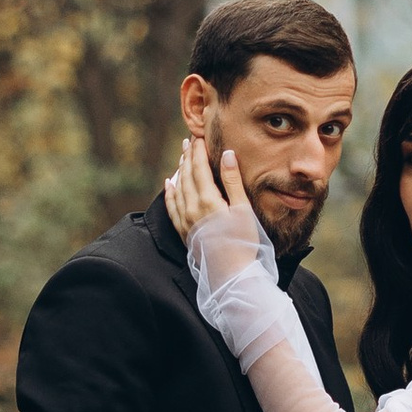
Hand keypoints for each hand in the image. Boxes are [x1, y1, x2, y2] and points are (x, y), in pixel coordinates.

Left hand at [164, 132, 233, 246]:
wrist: (232, 274)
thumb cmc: (243, 242)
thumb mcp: (243, 209)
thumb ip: (232, 181)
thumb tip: (227, 154)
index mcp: (208, 200)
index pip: (199, 168)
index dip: (198, 151)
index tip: (199, 137)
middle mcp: (192, 208)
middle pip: (186, 175)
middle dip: (187, 156)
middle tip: (189, 141)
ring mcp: (185, 220)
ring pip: (177, 188)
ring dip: (179, 170)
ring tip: (182, 157)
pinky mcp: (183, 231)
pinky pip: (171, 207)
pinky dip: (169, 192)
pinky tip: (169, 183)